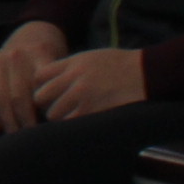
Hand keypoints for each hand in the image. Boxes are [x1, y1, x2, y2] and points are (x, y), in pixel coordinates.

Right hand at [0, 22, 69, 136]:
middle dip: (26, 122)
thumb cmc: (50, 59)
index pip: (40, 90)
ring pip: (0, 98)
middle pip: (19, 97)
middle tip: (33, 138)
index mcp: (38, 54)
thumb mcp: (59, 65)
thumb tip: (61, 121)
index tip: (50, 129)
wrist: (32, 35)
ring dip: (8, 122)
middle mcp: (16, 57)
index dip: (44, 112)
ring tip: (16, 137)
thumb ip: (58, 86)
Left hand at [29, 46, 151, 120]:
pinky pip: (70, 123)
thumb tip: (48, 82)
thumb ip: (68, 68)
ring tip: (70, 116)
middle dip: (46, 104)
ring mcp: (83, 96)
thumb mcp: (89, 58)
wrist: (145, 73)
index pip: (39, 76)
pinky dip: (71, 126)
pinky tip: (80, 123)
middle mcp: (74, 79)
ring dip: (58, 118)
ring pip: (53, 114)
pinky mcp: (93, 112)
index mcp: (72, 63)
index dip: (41, 86)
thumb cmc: (118, 66)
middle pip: (41, 97)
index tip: (48, 92)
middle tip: (57, 108)